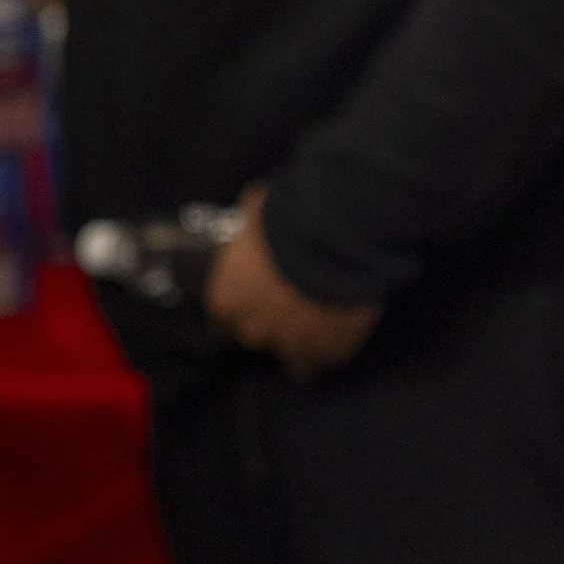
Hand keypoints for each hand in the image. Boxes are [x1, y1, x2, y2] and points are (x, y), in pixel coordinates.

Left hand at [205, 187, 379, 380]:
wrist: (334, 241)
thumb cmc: (289, 223)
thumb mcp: (260, 211)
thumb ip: (253, 218)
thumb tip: (254, 203)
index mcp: (226, 295)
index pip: (223, 312)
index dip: (242, 302)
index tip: (256, 294)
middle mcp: (251, 327)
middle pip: (255, 334)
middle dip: (272, 321)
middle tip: (294, 300)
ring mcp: (288, 344)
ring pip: (291, 358)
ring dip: (302, 342)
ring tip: (320, 324)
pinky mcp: (325, 352)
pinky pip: (325, 360)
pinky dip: (331, 350)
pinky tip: (340, 335)